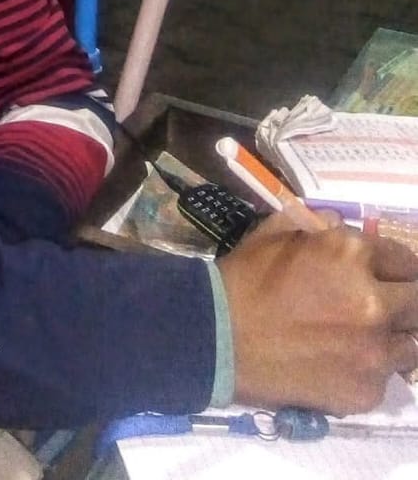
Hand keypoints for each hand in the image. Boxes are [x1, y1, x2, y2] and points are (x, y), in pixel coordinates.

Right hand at [218, 215, 417, 414]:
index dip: (396, 266)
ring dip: (393, 338)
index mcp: (353, 255)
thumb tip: (341, 226)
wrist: (218, 337)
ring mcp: (375, 352)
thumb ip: (318, 224)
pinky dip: (369, 370)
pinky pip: (385, 379)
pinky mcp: (368, 391)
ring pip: (411, 345)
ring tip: (364, 339)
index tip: (390, 275)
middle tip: (387, 305)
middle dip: (405, 300)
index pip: (405, 259)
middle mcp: (375, 302)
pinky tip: (340, 363)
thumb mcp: (277, 232)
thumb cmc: (245, 278)